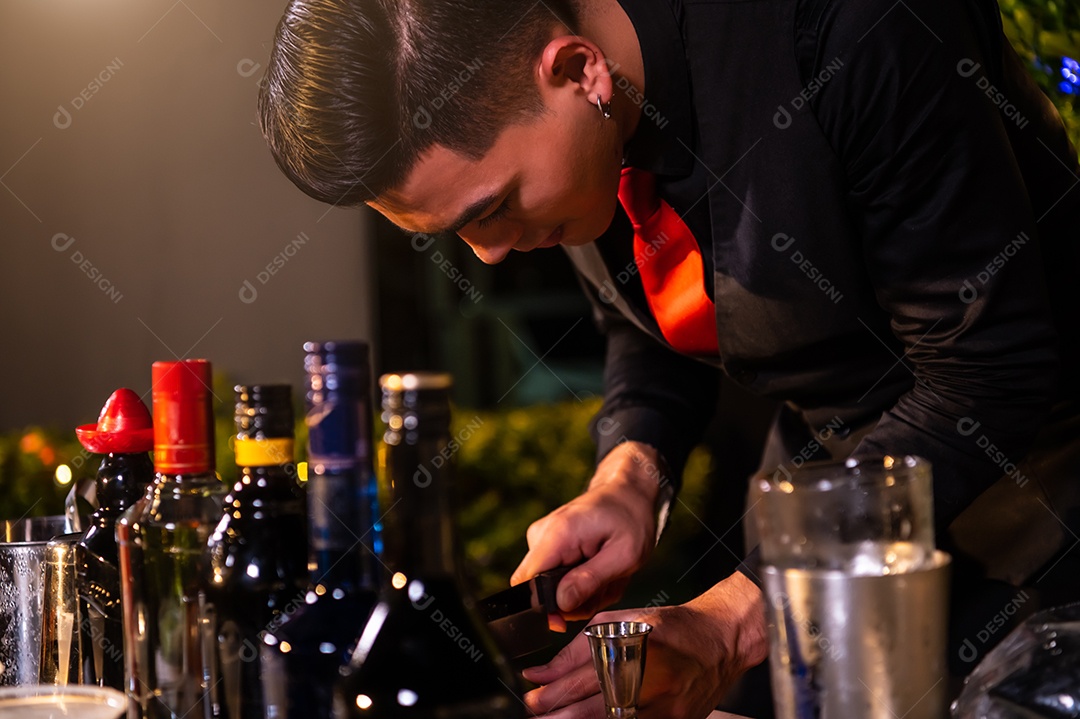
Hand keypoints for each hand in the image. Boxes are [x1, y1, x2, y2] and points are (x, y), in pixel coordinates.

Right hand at [511, 442, 662, 619]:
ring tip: (607, 574)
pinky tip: (599, 569)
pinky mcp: (548, 544)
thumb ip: (590, 581)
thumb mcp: (624, 555)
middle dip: (574, 600)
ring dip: (582, 591)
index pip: (527, 583)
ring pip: (550, 587)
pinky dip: (580, 581)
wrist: (628, 492)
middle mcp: (542, 535)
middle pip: (539, 590)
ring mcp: (542, 539)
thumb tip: (560, 606)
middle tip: (606, 587)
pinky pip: (555, 577)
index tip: (577, 609)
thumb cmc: (631, 518)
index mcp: (558, 535)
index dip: (547, 606)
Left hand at [521, 572, 768, 718]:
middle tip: (536, 713)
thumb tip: (545, 671)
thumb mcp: (623, 621)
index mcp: (637, 649)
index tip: (532, 692)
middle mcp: (651, 681)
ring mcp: (665, 708)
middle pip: (594, 706)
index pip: (584, 675)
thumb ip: (581, 646)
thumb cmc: (674, 627)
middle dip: (558, 713)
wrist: (722, 640)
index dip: (553, 689)